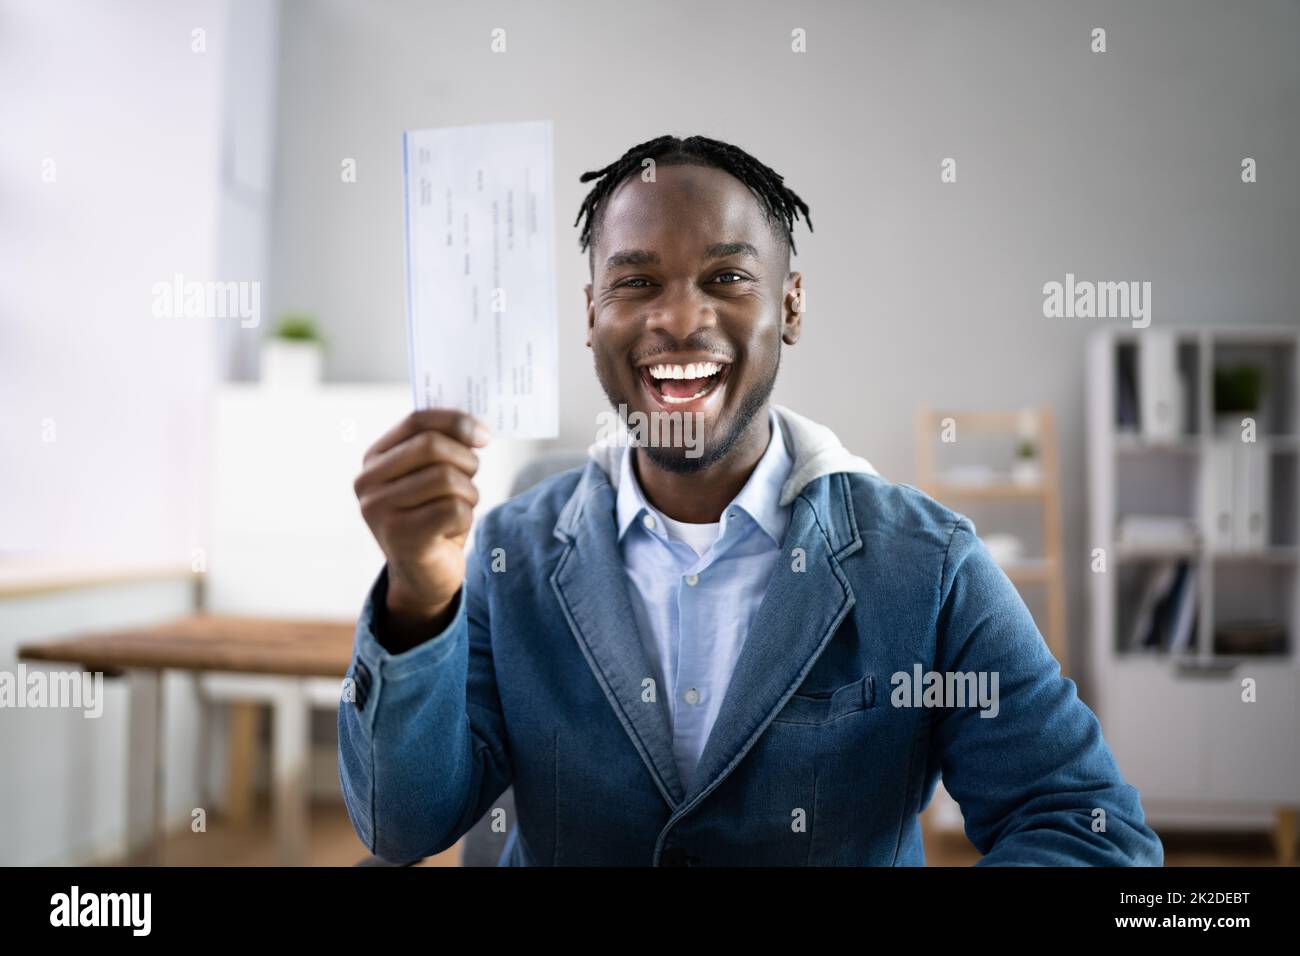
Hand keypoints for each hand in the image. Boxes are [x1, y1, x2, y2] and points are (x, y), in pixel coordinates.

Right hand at [354, 409, 489, 636]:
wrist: (423, 577)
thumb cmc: (433, 518)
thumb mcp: (434, 476)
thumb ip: (443, 446)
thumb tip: (476, 428)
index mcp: (374, 459)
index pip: (416, 420)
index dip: (455, 420)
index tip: (483, 434)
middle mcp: (368, 482)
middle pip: (433, 446)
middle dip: (465, 460)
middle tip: (471, 478)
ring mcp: (380, 510)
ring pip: (447, 478)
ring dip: (468, 494)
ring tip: (458, 509)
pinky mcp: (401, 536)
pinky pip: (454, 509)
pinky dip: (465, 518)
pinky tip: (451, 530)